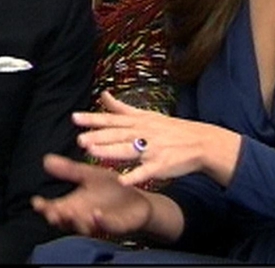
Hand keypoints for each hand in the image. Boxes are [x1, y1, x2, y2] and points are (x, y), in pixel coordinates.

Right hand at [31, 153, 152, 236]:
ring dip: (76, 221)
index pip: (55, 207)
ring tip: (71, 213)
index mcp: (74, 203)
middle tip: (52, 212)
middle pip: (66, 220)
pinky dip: (101, 221)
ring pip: (83, 226)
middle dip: (58, 217)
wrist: (138, 198)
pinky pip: (107, 226)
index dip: (45, 206)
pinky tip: (96, 214)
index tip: (37, 201)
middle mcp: (83, 215)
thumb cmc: (110, 188)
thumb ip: (69, 169)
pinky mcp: (116, 225)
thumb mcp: (88, 174)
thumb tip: (46, 159)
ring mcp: (98, 222)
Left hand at [74, 91, 241, 186]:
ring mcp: (152, 149)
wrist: (200, 142)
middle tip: (80, 140)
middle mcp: (143, 132)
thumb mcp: (146, 114)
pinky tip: (122, 180)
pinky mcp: (161, 165)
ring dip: (110, 152)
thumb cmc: (170, 129)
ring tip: (92, 153)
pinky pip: (146, 171)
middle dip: (98, 136)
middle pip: (118, 134)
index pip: (112, 119)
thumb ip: (121, 107)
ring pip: (128, 150)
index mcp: (138, 121)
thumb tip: (103, 94)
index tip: (75, 118)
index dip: (93, 118)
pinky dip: (135, 175)